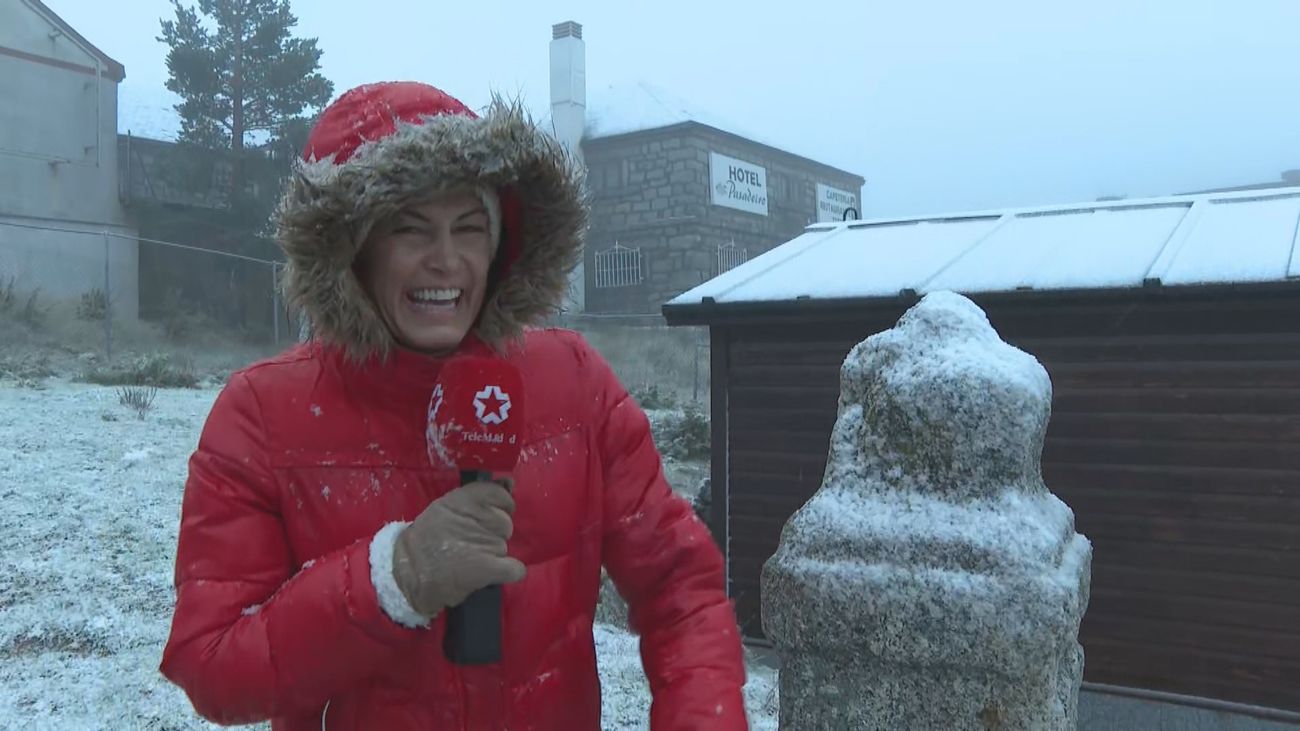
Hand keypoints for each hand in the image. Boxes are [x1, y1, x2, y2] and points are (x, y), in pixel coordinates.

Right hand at [391, 479, 526, 616]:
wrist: (408, 573)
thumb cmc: (427, 538)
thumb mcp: (445, 506)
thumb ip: (479, 494)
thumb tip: (510, 483)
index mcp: (465, 499)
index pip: (500, 494)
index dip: (499, 506)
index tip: (488, 515)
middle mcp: (478, 518)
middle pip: (505, 523)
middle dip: (493, 532)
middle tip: (471, 541)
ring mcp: (485, 543)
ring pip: (505, 545)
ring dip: (493, 552)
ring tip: (470, 557)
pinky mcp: (487, 568)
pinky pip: (515, 569)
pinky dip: (510, 571)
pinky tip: (494, 571)